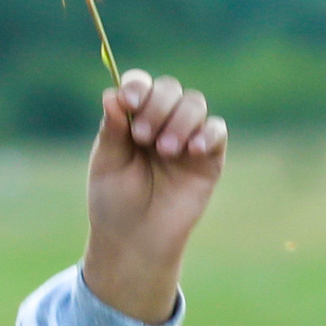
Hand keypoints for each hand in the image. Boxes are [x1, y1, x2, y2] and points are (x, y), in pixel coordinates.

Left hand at [83, 68, 226, 323]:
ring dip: (180, 120)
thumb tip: (111, 94)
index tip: (128, 102)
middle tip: (142, 137)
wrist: (136, 239)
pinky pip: (217, 130)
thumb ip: (112, 130)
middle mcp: (160, 121)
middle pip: (169, 89)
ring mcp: (187, 137)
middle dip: (156, 106)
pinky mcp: (209, 157)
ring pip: (194, 103)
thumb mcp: (107, 164)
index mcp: (131, 118)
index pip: (139, 85)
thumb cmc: (115, 201)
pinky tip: (194, 150)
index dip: (137, 86)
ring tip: (165, 150)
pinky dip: (208, 133)